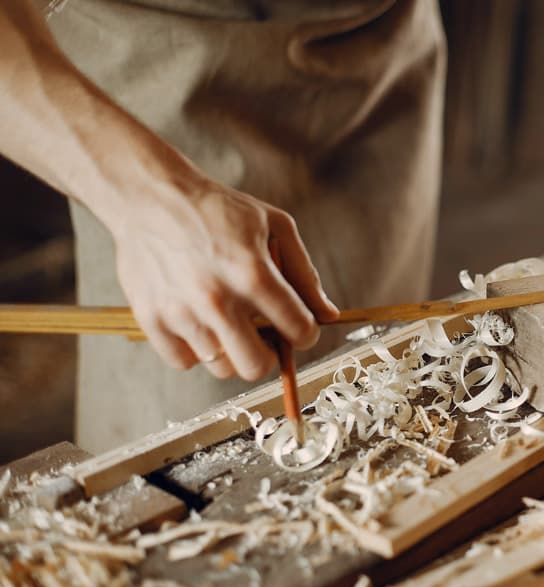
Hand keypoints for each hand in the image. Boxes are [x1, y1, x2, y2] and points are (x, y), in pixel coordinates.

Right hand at [108, 171, 339, 380]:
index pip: (298, 331)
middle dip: (269, 354)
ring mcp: (180, 312)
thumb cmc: (217, 209)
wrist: (149, 195)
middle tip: (265, 334)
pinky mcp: (150, 319)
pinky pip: (183, 361)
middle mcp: (216, 299)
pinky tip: (199, 322)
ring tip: (228, 320)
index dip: (306, 333)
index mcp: (252, 274)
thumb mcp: (275, 226)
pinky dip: (195, 350)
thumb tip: (328, 315)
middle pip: (256, 366)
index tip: (299, 327)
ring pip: (222, 367)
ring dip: (231, 350)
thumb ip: (305, 274)